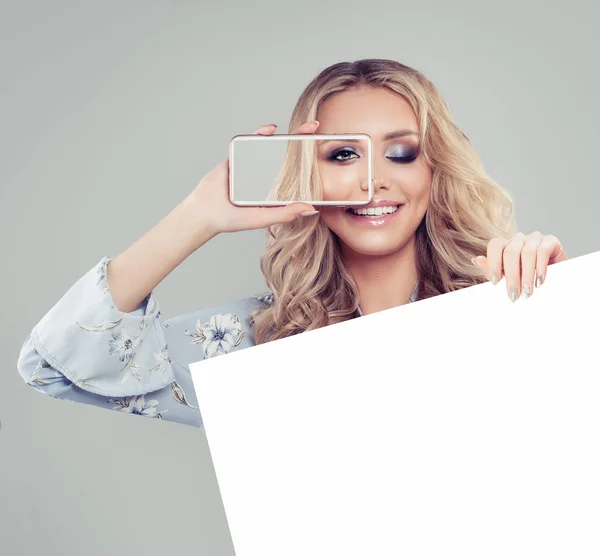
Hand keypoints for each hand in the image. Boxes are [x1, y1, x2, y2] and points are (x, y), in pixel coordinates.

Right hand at [187, 121, 320, 235]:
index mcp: (273, 188)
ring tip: (303, 128)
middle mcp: (264, 174)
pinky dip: (259, 133)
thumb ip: (285, 214)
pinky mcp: (236, 156)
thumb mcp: (263, 218)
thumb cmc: (233, 219)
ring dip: (285, 135)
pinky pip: (249, 142)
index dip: (308, 163)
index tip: (322, 152)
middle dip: (300, 141)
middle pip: (285, 154)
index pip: (294, 173)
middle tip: (315, 129)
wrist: (205, 212)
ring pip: (269, 146)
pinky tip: (271, 129)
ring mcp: (250, 164)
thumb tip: (311, 209)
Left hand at [472, 232, 567, 301]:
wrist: (555, 283)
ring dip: (526, 275)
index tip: (495, 282)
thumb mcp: (507, 277)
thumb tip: (476, 259)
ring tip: (527, 292)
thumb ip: (492, 270)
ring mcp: (535, 238)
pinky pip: (543, 251)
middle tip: (514, 295)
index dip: (493, 262)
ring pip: (527, 253)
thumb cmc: (526, 280)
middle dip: (511, 276)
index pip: (495, 245)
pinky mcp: (551, 241)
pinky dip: (540, 268)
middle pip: (510, 252)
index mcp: (506, 245)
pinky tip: (539, 282)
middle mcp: (519, 239)